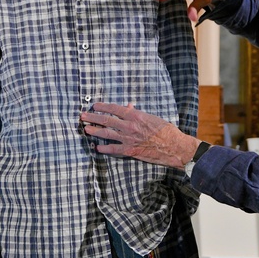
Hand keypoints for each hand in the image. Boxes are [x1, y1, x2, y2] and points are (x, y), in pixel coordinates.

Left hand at [81, 102, 199, 167]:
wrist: (174, 146)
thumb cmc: (166, 131)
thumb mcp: (152, 118)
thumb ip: (137, 113)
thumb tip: (128, 107)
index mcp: (135, 116)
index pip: (115, 109)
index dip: (103, 107)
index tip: (95, 106)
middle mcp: (130, 126)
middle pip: (107, 121)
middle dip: (93, 118)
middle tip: (83, 116)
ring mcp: (129, 139)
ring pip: (107, 134)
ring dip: (95, 131)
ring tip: (86, 129)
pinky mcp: (131, 151)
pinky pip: (114, 149)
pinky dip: (105, 149)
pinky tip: (98, 148)